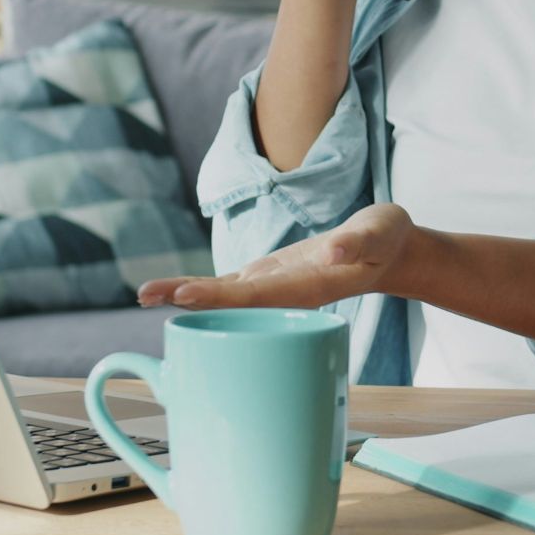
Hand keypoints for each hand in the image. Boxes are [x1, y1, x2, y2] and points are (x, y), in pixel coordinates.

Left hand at [138, 204, 417, 309]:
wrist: (389, 253)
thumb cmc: (385, 240)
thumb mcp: (378, 233)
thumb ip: (355, 244)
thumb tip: (331, 253)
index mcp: (308, 288)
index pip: (256, 296)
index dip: (219, 297)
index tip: (185, 295)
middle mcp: (285, 295)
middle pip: (230, 302)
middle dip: (187, 297)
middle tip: (145, 295)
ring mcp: (276, 290)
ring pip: (226, 297)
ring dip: (187, 295)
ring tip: (146, 294)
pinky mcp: (272, 279)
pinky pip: (232, 289)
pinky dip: (204, 289)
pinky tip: (177, 292)